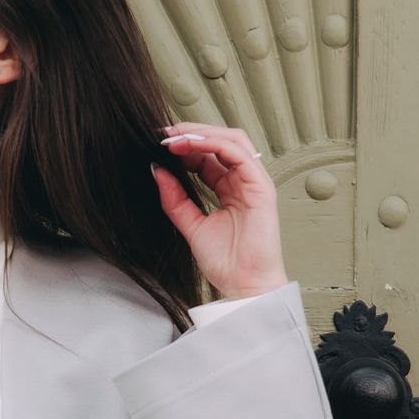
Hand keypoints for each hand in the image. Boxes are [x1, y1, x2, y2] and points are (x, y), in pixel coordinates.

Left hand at [150, 122, 288, 300]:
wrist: (244, 285)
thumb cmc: (226, 263)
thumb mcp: (190, 225)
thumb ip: (174, 199)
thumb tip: (157, 171)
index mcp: (229, 189)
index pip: (208, 156)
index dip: (185, 146)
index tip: (160, 145)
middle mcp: (243, 181)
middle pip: (221, 141)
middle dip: (192, 133)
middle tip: (165, 134)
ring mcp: (254, 182)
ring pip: (231, 140)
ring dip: (201, 134)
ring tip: (175, 137)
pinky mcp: (260, 186)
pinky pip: (237, 153)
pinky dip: (213, 144)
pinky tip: (191, 146)